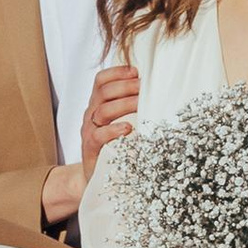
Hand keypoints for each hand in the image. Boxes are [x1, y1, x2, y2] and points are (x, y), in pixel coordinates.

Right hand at [43, 61, 142, 228]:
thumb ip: (131, 108)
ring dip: (124, 104)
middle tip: (145, 88)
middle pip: (103, 92)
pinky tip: (128, 128)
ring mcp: (89, 130)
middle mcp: (91, 114)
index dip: (117, 73)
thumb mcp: (121, 122)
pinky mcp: (90, 148)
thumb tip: (158, 93)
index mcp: (97, 104)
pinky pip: (99, 135)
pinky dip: (114, 130)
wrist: (95, 175)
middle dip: (126, 86)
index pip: (101, 80)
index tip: (137, 72)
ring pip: (102, 110)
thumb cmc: (114, 146)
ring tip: (141, 104)